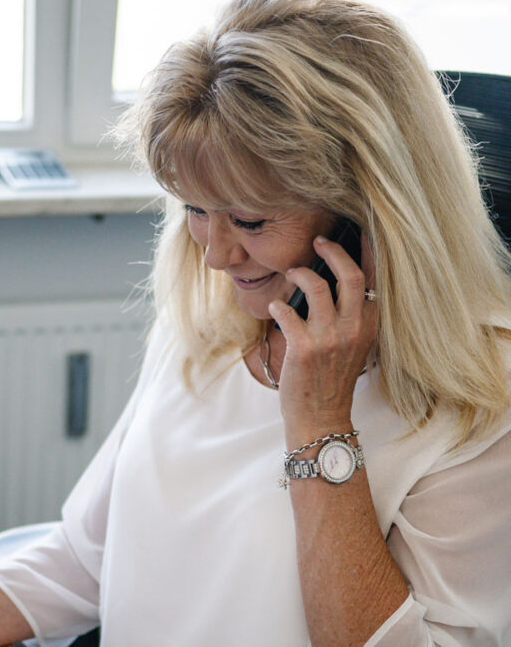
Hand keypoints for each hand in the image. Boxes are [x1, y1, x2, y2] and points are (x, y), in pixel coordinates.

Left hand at [268, 234, 376, 438]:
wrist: (321, 416)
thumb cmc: (333, 379)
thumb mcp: (353, 346)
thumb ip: (350, 317)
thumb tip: (332, 281)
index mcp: (368, 326)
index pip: (372, 280)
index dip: (366, 251)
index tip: (359, 230)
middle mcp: (353, 329)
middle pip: (349, 275)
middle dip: (332, 251)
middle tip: (318, 242)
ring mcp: (328, 338)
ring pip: (315, 287)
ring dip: (299, 274)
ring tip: (292, 274)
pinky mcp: (303, 348)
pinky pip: (286, 311)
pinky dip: (277, 305)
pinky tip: (275, 307)